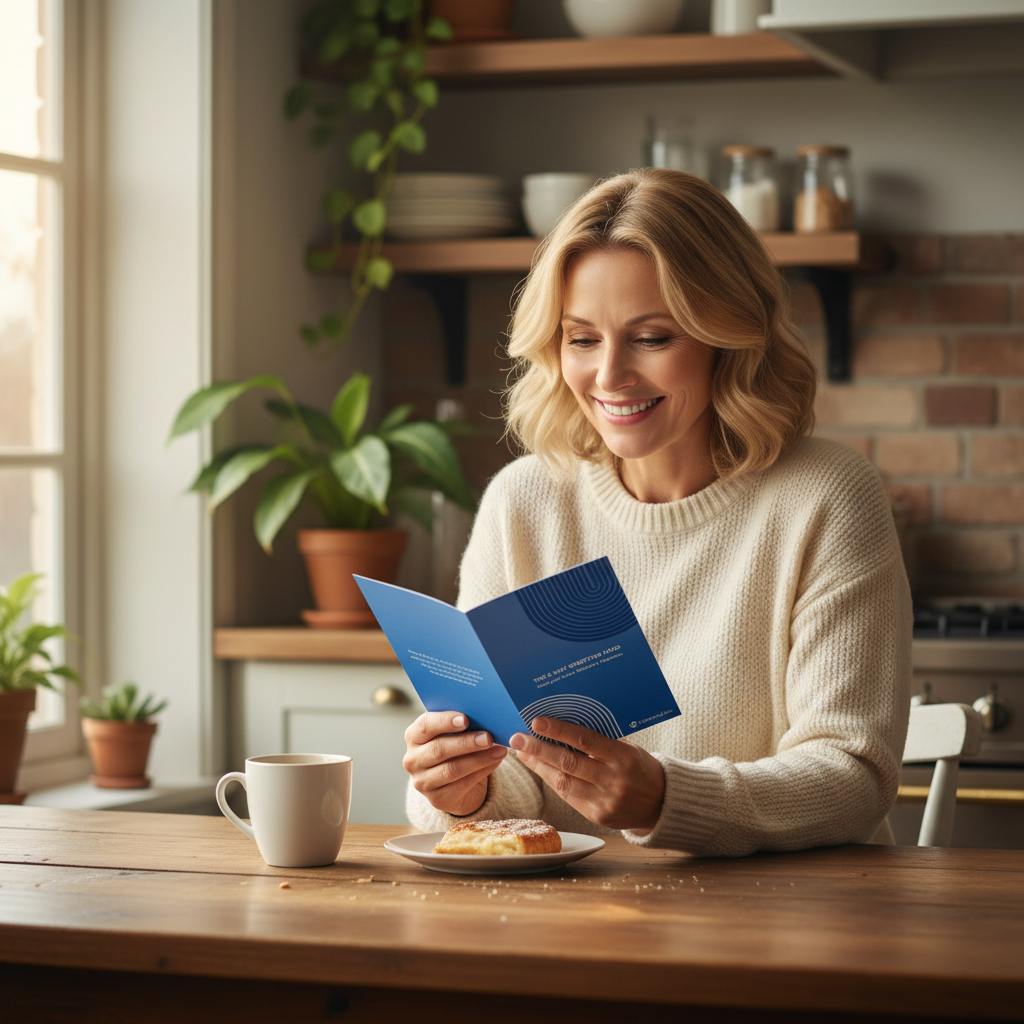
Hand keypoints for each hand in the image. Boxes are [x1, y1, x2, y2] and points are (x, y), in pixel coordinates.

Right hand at [403, 711, 506, 816]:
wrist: (452, 781)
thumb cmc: (453, 747)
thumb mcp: (452, 733)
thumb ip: (461, 724)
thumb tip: (485, 717)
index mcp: (414, 736)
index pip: (425, 725)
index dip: (445, 721)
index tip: (465, 719)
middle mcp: (412, 759)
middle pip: (439, 749)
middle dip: (466, 742)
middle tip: (488, 737)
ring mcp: (422, 782)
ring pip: (452, 769)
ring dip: (479, 759)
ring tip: (498, 750)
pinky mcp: (436, 799)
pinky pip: (462, 785)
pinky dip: (482, 772)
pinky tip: (494, 762)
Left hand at [509, 717, 664, 831]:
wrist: (661, 804)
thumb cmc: (640, 767)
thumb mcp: (627, 749)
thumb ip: (599, 742)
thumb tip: (560, 728)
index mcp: (624, 758)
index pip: (586, 740)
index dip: (559, 731)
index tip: (537, 722)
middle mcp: (614, 781)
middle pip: (569, 763)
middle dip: (539, 749)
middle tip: (518, 738)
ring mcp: (605, 801)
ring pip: (564, 782)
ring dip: (539, 766)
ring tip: (523, 753)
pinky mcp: (597, 816)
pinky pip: (569, 797)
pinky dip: (552, 781)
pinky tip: (540, 769)